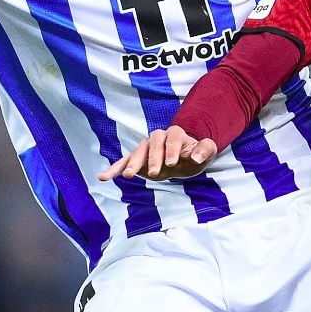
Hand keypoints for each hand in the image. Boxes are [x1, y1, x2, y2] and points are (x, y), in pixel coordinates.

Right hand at [98, 126, 219, 180]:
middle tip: (154, 173)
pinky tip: (103, 177)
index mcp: (175, 134)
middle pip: (153, 144)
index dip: (171, 149)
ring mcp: (146, 148)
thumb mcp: (206, 153)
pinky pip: (123, 162)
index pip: (172, 138)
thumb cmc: (195, 155)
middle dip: (153, 158)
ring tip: (128, 176)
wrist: (185, 160)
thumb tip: (196, 157)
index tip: (172, 163)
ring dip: (132, 164)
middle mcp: (158, 138)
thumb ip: (205, 150)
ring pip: (137, 152)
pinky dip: (114, 169)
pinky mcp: (137, 160)